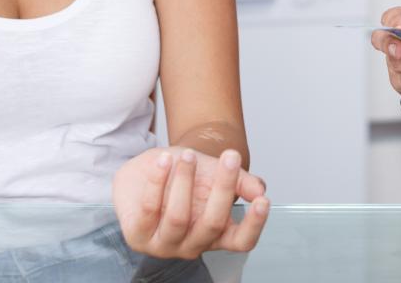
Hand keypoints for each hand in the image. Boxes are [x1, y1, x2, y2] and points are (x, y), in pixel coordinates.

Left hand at [114, 146, 269, 259]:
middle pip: (212, 225)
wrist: (151, 170)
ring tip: (188, 155)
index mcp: (217, 235)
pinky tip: (163, 160)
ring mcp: (164, 245)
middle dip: (223, 188)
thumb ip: (241, 181)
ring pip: (178, 218)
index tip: (262, 201)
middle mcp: (192, 245)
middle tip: (230, 157)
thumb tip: (260, 190)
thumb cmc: (187, 175)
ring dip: (185, 181)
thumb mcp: (217, 173)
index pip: (241, 241)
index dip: (254, 225)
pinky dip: (157, 182)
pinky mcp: (138, 236)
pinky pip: (150, 208)